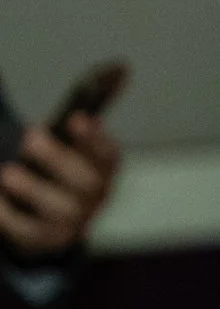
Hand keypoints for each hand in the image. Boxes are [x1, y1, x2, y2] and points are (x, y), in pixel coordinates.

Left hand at [0, 114, 120, 258]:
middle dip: (58, 159)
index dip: (93, 138)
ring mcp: (73, 221)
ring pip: (61, 209)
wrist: (47, 222)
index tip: (76, 119)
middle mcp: (95, 197)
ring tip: (8, 173)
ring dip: (34, 189)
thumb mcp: (69, 144)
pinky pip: (28, 231)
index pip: (108, 154)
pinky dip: (9, 215)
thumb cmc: (56, 172)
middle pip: (86, 182)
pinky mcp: (46, 239)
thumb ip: (81, 118)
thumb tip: (119, 69)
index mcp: (103, 169)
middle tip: (31, 137)